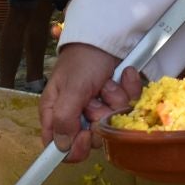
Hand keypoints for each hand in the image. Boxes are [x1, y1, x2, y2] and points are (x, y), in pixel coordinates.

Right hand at [39, 43, 140, 161]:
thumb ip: (64, 118)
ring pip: (112, 122)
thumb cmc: (83, 59)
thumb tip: (62, 148)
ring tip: (108, 81)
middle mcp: (76, 114)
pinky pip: (128, 108)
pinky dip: (128, 90)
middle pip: (91, 138)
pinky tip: (123, 76)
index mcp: (56, 113)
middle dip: (99, 116)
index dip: (74, 148)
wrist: (108, 36)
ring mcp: (99, 108)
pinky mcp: (117, 101)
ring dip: (114, 100)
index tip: (86, 135)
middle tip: (96, 96)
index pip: (59, 148)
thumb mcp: (71, 88)